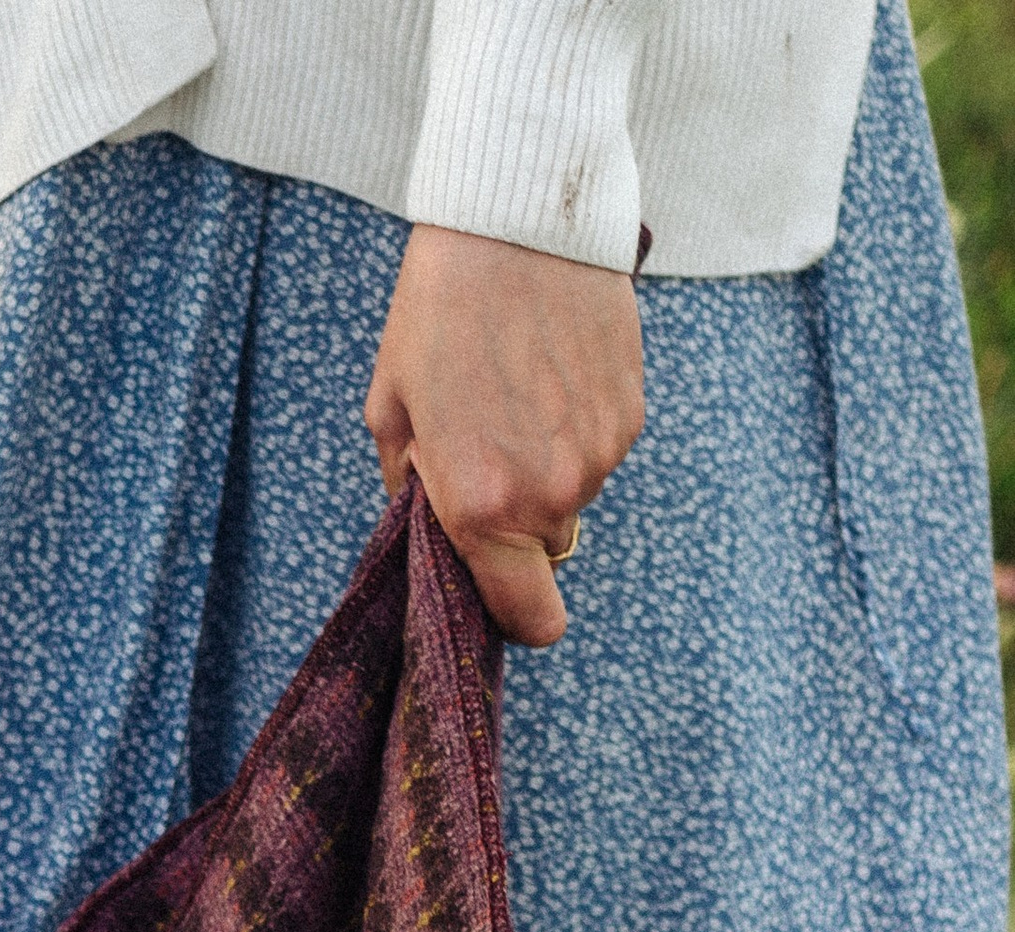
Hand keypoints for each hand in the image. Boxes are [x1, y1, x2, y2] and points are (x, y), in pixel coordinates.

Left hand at [364, 224, 643, 645]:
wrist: (519, 218)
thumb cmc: (439, 310)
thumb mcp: (393, 406)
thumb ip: (411, 487)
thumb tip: (428, 524)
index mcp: (483, 508)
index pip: (528, 619)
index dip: (513, 620)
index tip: (498, 594)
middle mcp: (552, 493)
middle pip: (545, 551)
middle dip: (515, 522)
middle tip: (484, 452)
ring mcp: (601, 453)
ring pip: (574, 497)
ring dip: (547, 467)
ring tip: (516, 392)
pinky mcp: (632, 410)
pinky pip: (600, 449)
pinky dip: (577, 427)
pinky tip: (549, 371)